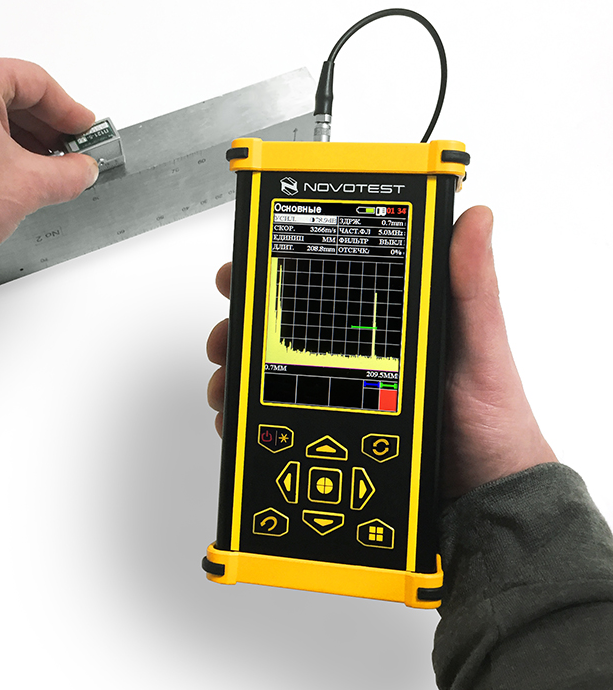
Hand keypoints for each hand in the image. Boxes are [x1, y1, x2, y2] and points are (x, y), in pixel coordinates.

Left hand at [0, 47, 98, 268]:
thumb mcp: (27, 185)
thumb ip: (68, 173)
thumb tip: (81, 170)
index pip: (35, 82)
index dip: (68, 111)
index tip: (84, 129)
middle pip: (5, 92)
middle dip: (42, 127)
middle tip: (69, 152)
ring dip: (15, 135)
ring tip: (41, 166)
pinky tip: (4, 166)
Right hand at [206, 205, 557, 498]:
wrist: (484, 497)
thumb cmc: (490, 422)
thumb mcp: (481, 347)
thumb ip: (472, 287)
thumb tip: (473, 220)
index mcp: (388, 323)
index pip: (323, 285)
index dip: (278, 271)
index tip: (246, 269)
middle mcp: (357, 353)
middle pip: (283, 328)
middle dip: (243, 326)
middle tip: (227, 336)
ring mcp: (340, 394)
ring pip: (271, 373)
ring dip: (239, 372)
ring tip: (227, 384)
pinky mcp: (332, 431)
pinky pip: (278, 420)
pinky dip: (251, 417)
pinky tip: (239, 419)